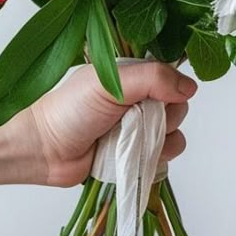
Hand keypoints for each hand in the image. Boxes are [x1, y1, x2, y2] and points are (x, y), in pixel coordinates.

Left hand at [24, 63, 197, 186]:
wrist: (45, 148)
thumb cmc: (71, 108)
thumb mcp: (112, 83)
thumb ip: (153, 79)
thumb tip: (190, 88)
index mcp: (134, 76)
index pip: (172, 78)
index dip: (172, 88)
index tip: (157, 97)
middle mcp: (139, 100)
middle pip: (178, 108)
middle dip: (163, 118)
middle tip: (134, 119)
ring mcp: (138, 129)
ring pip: (175, 135)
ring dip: (158, 141)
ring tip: (128, 140)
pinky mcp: (135, 156)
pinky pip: (163, 158)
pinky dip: (152, 159)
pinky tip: (130, 157)